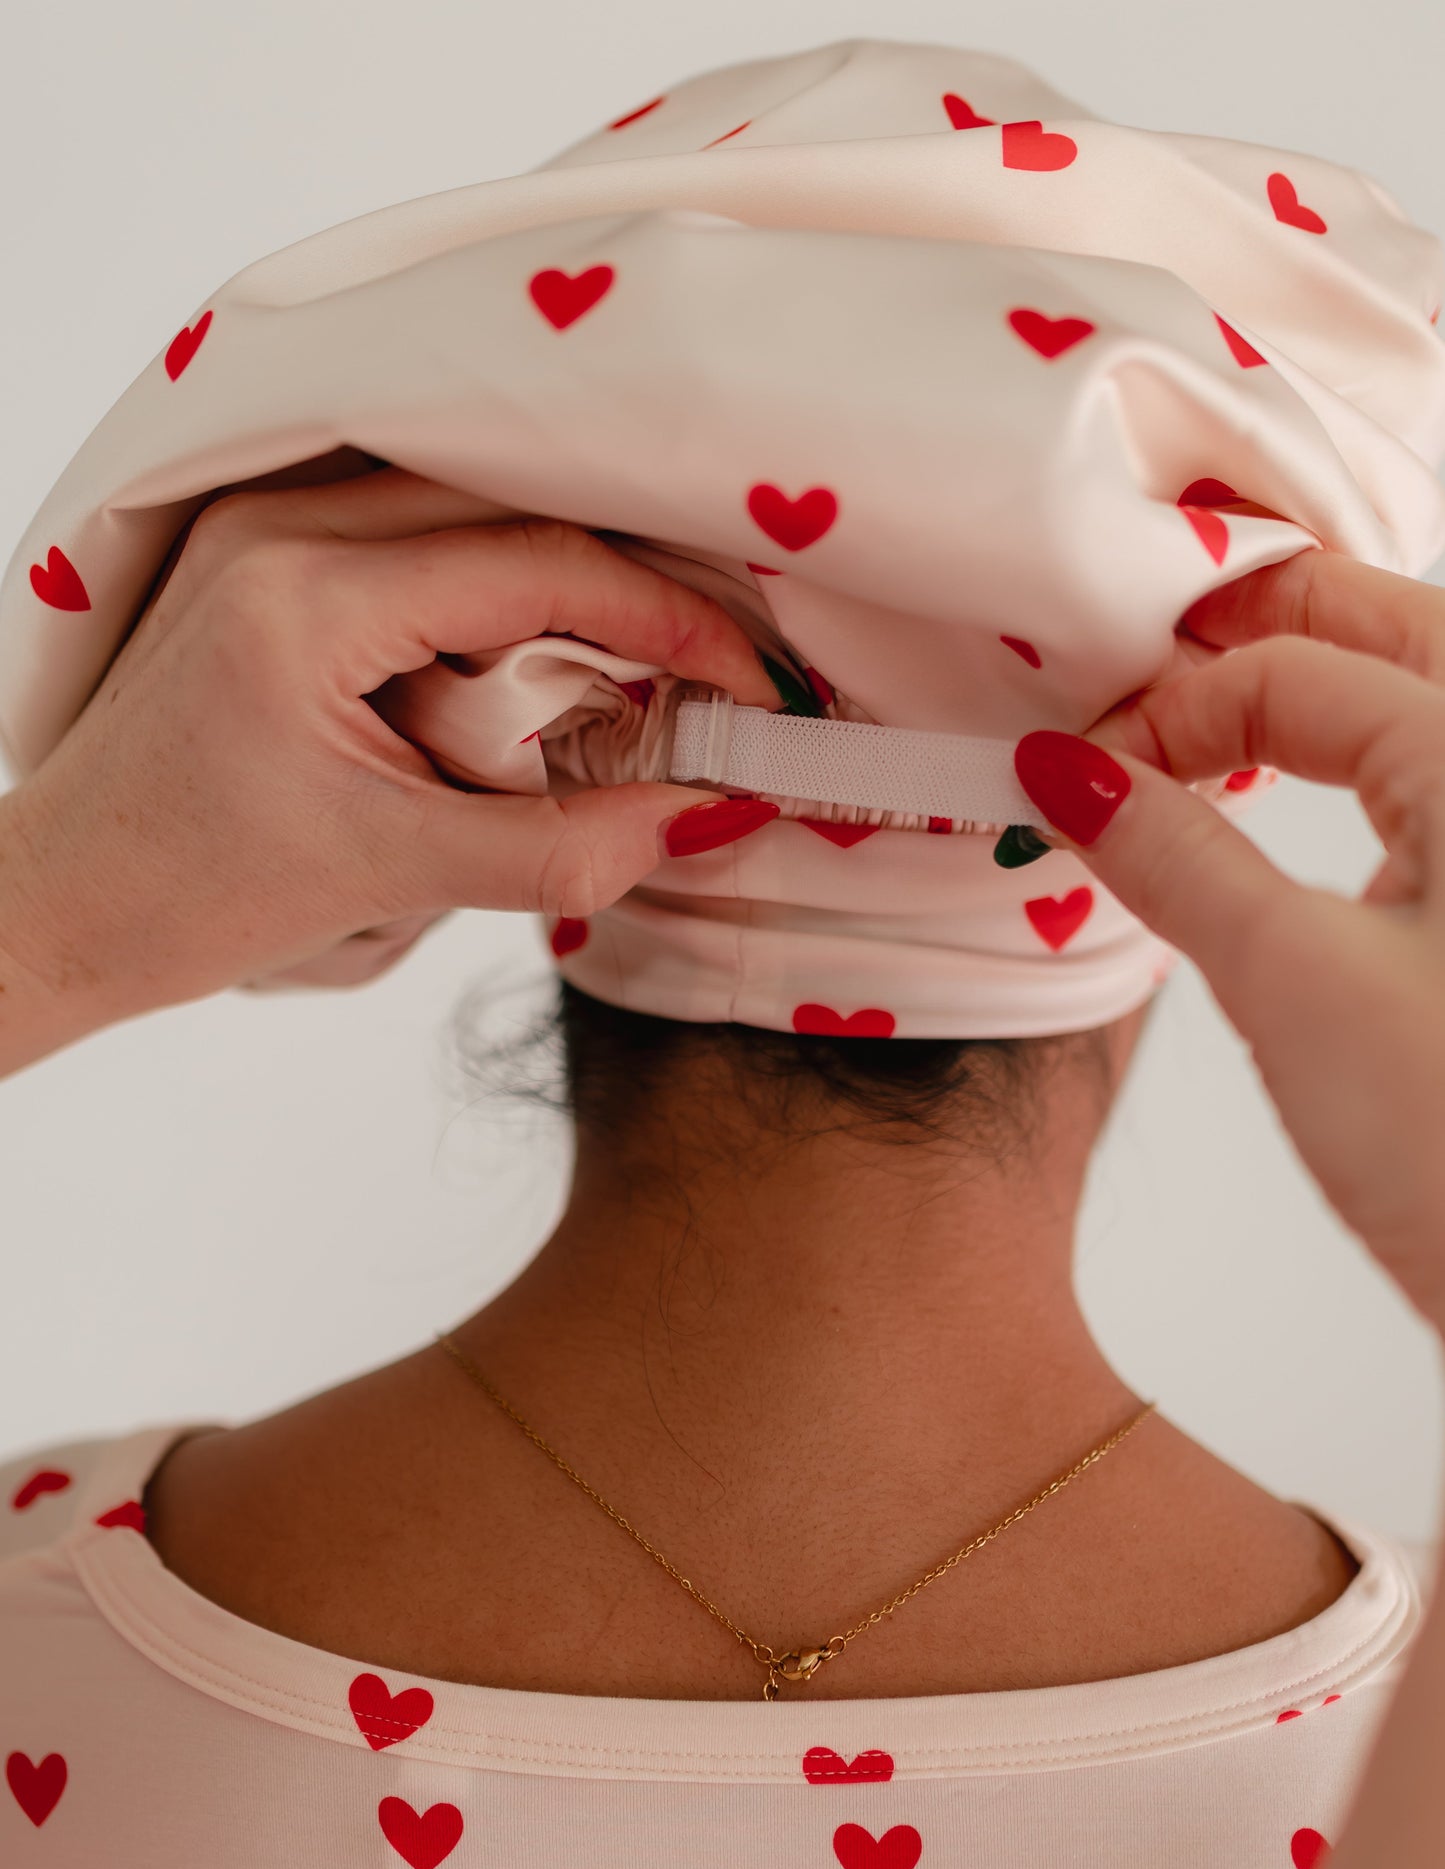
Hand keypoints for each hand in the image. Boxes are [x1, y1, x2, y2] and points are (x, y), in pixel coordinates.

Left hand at [0, 468, 778, 1069]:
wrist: (65, 901)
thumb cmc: (192, 892)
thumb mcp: (391, 875)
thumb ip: (559, 848)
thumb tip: (705, 813)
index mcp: (305, 593)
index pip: (539, 566)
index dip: (667, 621)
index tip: (746, 683)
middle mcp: (280, 525)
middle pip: (518, 508)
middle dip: (630, 589)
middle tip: (716, 669)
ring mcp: (262, 524)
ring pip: (471, 511)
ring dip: (560, 588)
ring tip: (628, 680)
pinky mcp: (261, 550)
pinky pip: (415, 537)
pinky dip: (493, 594)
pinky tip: (528, 667)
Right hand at [1014, 552, 1444, 1337]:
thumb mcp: (1293, 983)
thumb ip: (1175, 858)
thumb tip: (1069, 776)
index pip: (1294, 668)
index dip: (1164, 707)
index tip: (1069, 775)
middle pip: (1386, 629)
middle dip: (1258, 636)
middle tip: (1141, 678)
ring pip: (1422, 703)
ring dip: (1318, 695)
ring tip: (1209, 722)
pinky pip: (1439, 794)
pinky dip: (1365, 778)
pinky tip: (1313, 826)